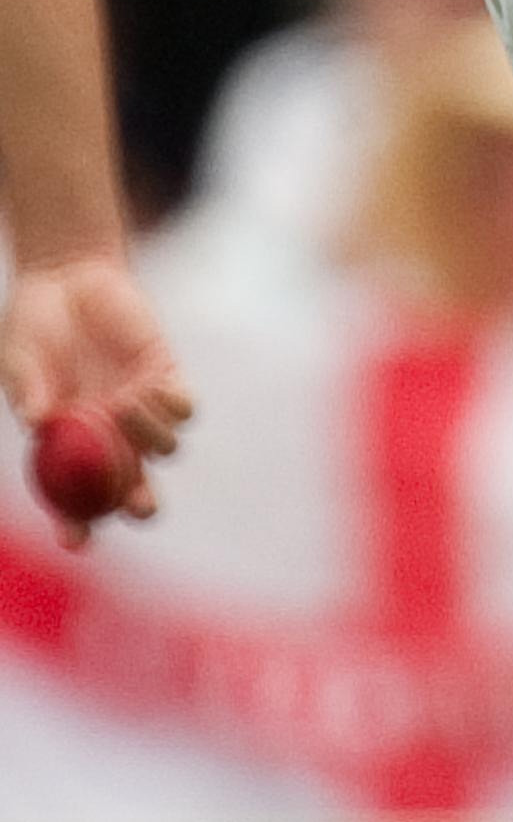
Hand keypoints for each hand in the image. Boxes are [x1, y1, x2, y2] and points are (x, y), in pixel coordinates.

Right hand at [1, 255, 190, 540]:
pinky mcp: (164, 376)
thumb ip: (26, 387)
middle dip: (139, 503)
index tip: (77, 541)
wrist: (64, 280)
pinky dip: (175, 407)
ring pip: (165, 449)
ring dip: (149, 437)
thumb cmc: (33, 329)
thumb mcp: (18, 358)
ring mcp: (140, 409)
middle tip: (136, 502)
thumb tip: (38, 418)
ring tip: (121, 401)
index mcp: (70, 448)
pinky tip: (152, 389)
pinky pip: (185, 407)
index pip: (76, 502)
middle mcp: (110, 437)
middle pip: (136, 489)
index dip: (77, 526)